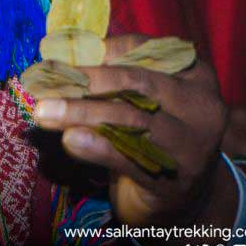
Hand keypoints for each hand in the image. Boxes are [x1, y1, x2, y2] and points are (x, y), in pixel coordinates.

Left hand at [34, 35, 233, 245]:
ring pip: (130, 119)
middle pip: (136, 83)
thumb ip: (112, 73)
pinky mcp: (176, 179)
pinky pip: (130, 157)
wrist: (180, 194)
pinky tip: (70, 139)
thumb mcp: (140, 97)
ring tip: (44, 112)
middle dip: (86, 80)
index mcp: (194, 73)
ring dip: (81, 112)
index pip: (144, 51)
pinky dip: (97, 146)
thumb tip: (59, 54)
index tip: (59, 55)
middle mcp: (201, 105)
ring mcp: (193, 144)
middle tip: (44, 82)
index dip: (99, 50)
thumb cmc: (151, 132)